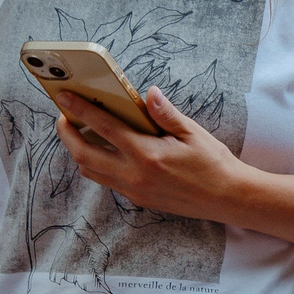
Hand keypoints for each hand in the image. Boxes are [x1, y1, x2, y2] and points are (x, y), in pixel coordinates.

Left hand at [53, 86, 245, 223]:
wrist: (229, 198)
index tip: (64, 98)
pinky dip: (98, 164)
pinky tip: (106, 151)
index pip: (103, 127)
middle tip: (65, 117)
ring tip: (80, 133)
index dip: (79, 110)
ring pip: (91, 171)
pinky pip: (107, 181)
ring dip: (79, 151)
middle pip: (83, 154)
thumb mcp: (192, 133)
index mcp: (147, 154)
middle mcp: (135, 175)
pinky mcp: (139, 199)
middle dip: (67, 134)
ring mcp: (134, 190)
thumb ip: (165, 113)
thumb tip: (148, 93)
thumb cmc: (214, 163)